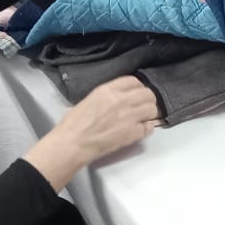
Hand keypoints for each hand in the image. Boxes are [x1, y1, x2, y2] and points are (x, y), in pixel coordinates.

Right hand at [22, 76, 159, 189]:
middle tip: (142, 108)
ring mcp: (129, 116)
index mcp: (108, 90)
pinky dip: (146, 129)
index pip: (134, 81)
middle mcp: (121, 100)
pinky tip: (139, 131)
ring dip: (148, 115)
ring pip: (152, 109)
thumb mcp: (90, 99)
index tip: (136, 95)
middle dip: (147, 101)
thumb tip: (122, 97)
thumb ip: (109, 96)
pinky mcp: (132, 132)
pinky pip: (149, 127)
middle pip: (148, 94)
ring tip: (141, 120)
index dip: (138, 88)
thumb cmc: (75, 123)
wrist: (72, 143)